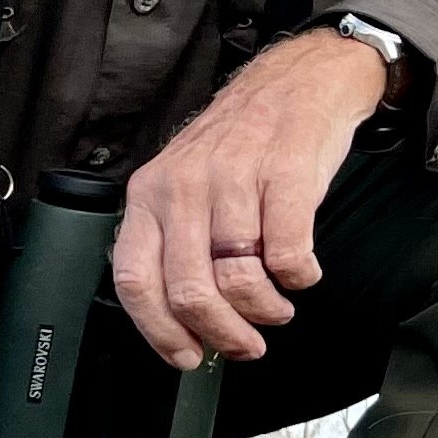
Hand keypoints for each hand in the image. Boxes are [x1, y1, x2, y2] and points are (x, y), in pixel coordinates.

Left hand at [116, 28, 389, 366]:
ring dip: (266, 310)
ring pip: (238, 279)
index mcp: (150, 194)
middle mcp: (184, 186)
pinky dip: (299, 278)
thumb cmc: (243, 143)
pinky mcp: (285, 175)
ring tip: (278, 307)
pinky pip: (287, 254)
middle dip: (223, 334)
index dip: (159, 332)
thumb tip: (186, 323)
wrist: (297, 81)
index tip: (187, 356)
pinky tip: (302, 273)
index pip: (135, 279)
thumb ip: (178, 244)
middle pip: (189, 290)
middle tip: (247, 344)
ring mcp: (234, 178)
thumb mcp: (188, 183)